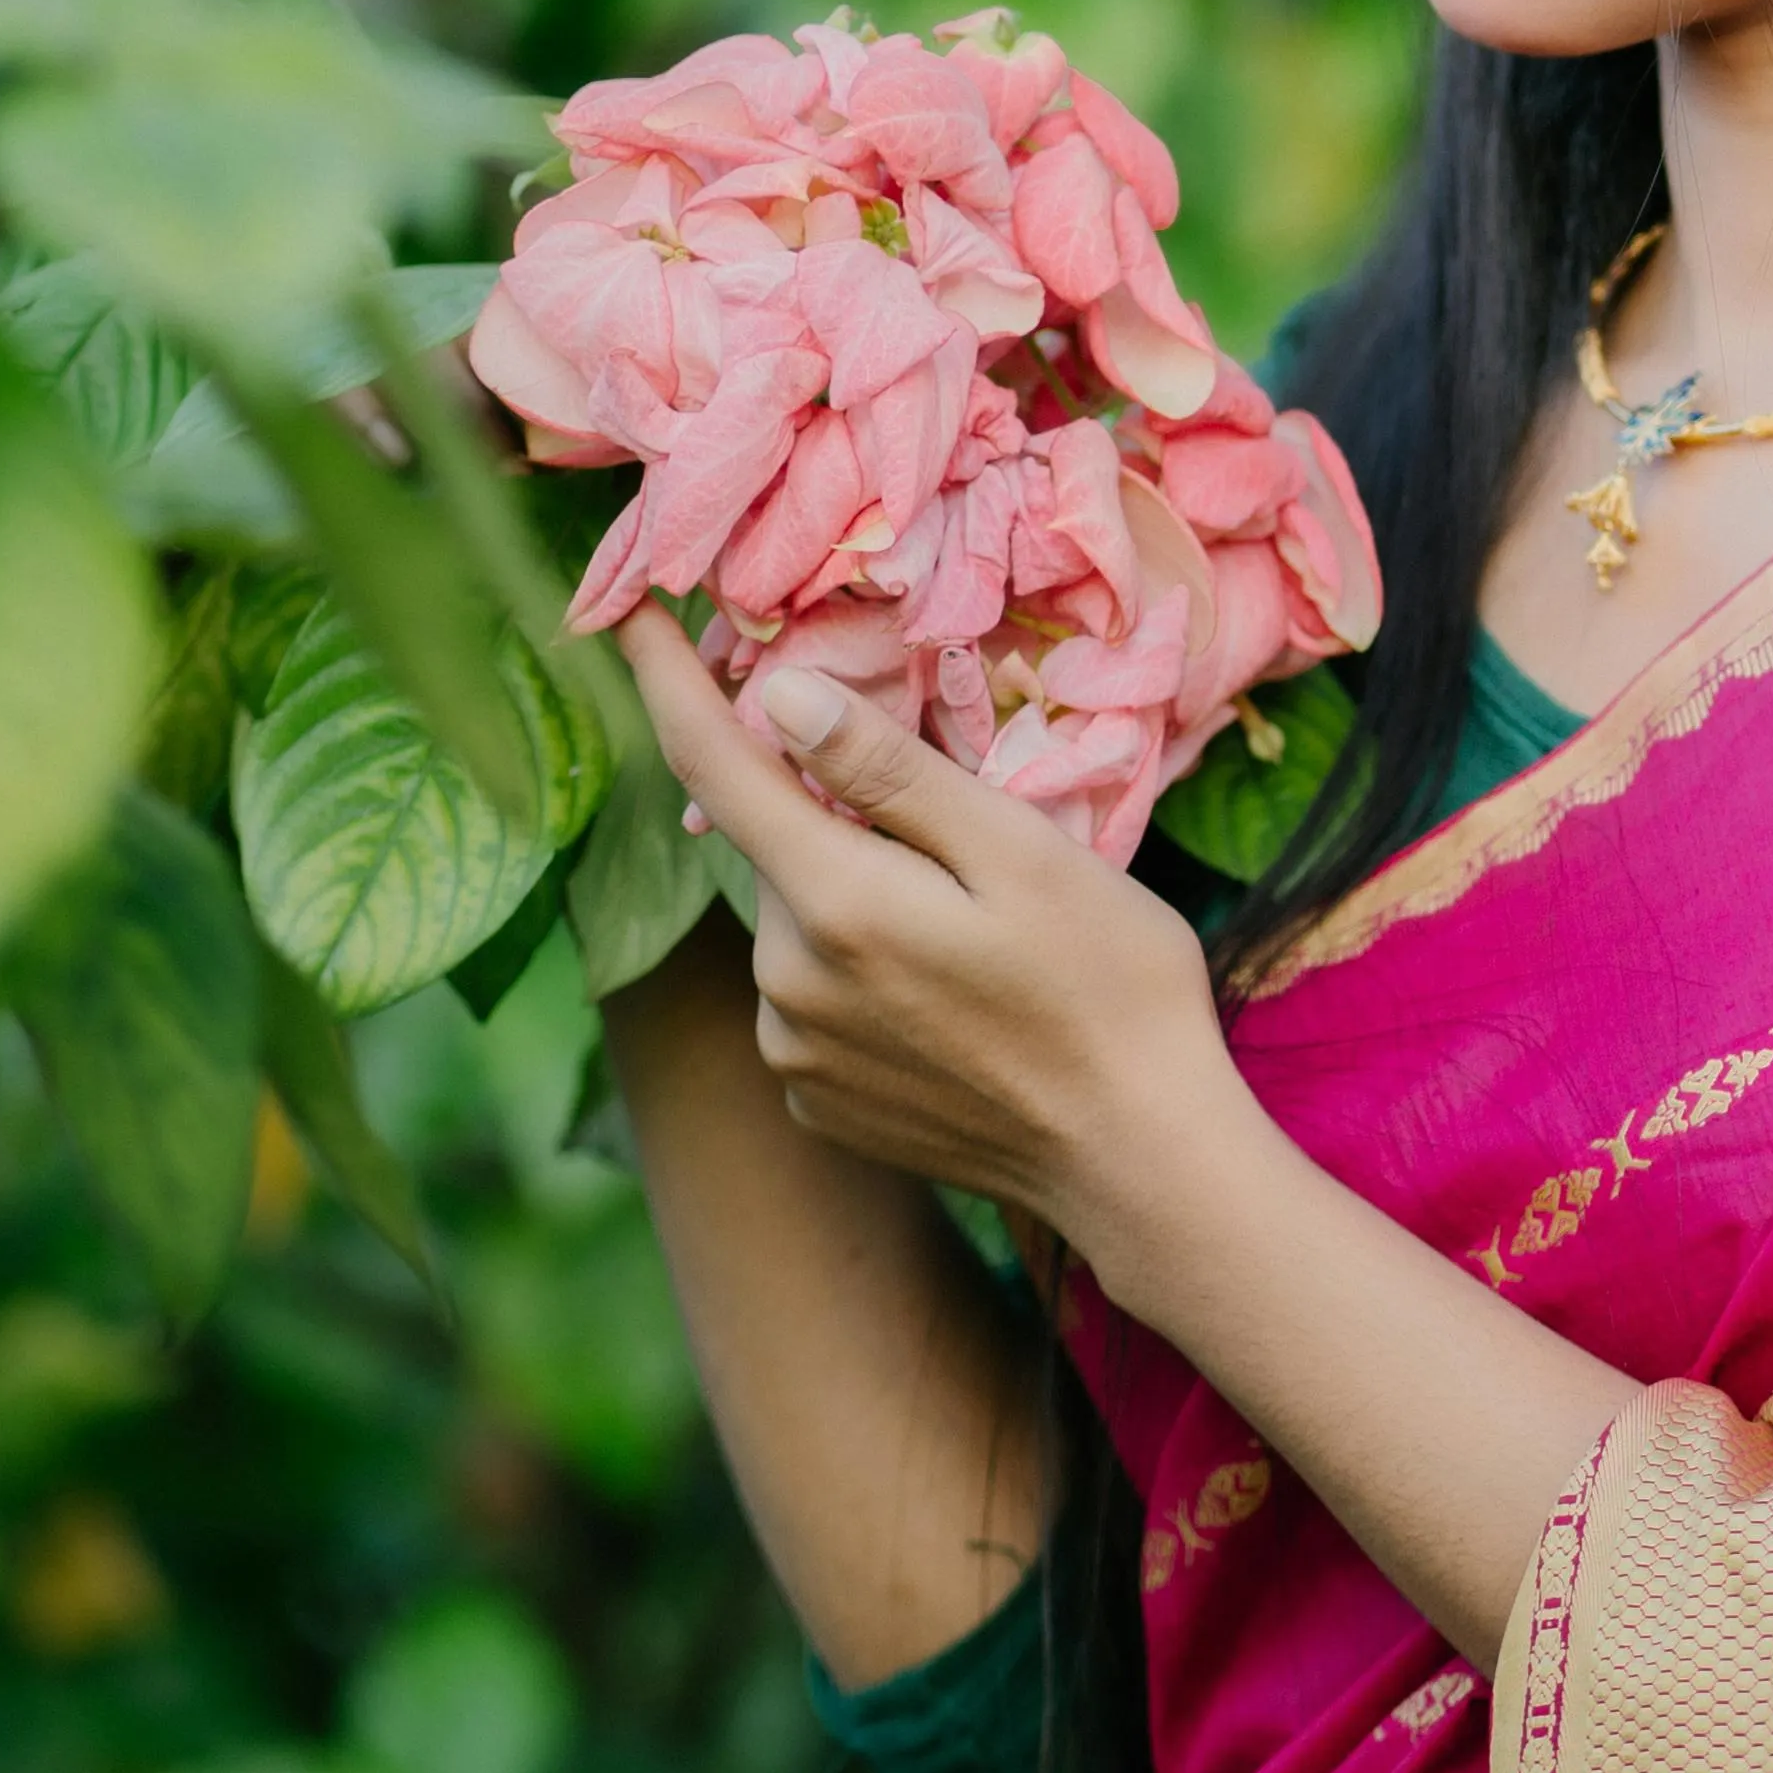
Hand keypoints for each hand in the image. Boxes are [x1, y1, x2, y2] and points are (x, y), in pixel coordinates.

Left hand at [610, 610, 1253, 1278]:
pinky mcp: (818, 1104)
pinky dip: (859, 974)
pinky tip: (951, 997)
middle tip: (958, 836)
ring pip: (797, 925)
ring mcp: (795, 1057)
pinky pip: (813, 999)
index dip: (666, 680)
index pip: (714, 764)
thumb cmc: (1109, 986)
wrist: (1140, 1160)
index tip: (632, 612)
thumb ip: (891, 775)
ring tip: (975, 932)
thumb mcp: (1020, 850)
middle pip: (777, 848)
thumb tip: (782, 696)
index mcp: (833, 904)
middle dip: (836, 816)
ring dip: (853, 899)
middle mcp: (784, 987)